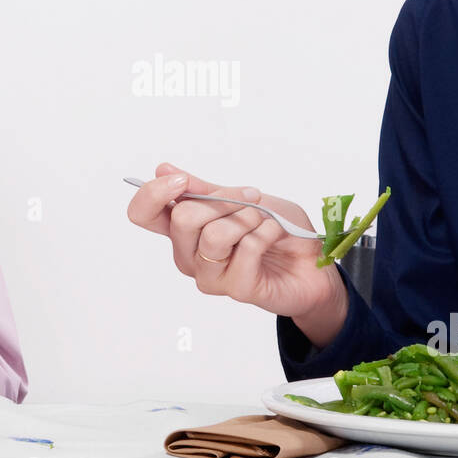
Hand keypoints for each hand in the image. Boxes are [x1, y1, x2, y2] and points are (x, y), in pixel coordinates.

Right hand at [126, 161, 348, 344]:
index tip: (182, 181)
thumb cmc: (278, 230)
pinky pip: (246, 250)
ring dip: (247, 218)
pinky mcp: (236, 289)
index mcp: (184, 229)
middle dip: (223, 199)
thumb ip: (203, 188)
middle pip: (182, 219)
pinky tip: (275, 237)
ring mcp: (210, 275)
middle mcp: (189, 254)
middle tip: (251, 199)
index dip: (153, 194)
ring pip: (213, 236)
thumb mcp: (242, 198)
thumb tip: (162, 169)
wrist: (314, 261)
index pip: (143, 214)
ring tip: (264, 221)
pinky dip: (266, 233)